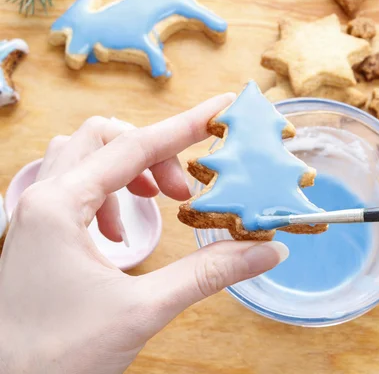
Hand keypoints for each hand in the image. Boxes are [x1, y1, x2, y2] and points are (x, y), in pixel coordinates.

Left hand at [0, 93, 288, 373]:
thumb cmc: (58, 355)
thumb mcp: (142, 309)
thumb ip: (208, 274)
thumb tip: (265, 250)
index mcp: (59, 206)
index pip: (135, 148)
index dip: (186, 126)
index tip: (222, 108)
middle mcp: (41, 199)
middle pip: (104, 139)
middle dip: (153, 153)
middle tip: (183, 192)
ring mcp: (36, 216)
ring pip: (84, 157)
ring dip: (127, 169)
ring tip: (155, 204)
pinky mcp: (39, 234)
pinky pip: (74, 187)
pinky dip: (108, 193)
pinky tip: (120, 233)